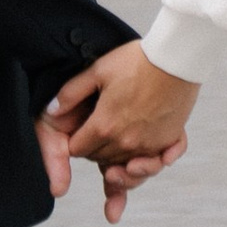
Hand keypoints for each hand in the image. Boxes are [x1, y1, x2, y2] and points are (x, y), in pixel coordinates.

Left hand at [51, 44, 198, 216]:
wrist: (174, 60)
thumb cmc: (137, 61)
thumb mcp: (97, 70)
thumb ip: (71, 93)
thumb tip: (52, 111)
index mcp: (104, 127)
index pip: (78, 151)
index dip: (76, 141)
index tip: (82, 130)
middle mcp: (125, 143)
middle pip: (101, 161)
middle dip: (95, 151)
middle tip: (99, 131)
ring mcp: (149, 146)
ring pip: (125, 166)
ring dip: (119, 160)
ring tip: (118, 144)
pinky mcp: (168, 143)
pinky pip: (155, 163)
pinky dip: (149, 161)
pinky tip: (144, 155)